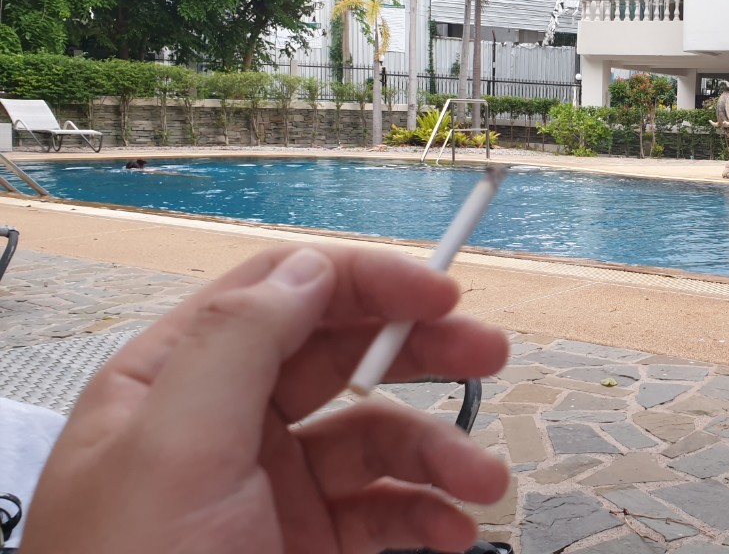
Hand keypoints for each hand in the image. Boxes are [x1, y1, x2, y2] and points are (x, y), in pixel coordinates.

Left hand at [20, 245, 509, 553]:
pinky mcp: (307, 542)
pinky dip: (427, 514)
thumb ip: (237, 344)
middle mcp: (226, 424)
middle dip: (422, 350)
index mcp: (176, 380)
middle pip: (344, 355)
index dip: (366, 283)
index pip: (283, 294)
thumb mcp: (173, 450)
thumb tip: (307, 269)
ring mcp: (271, 487)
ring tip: (484, 481)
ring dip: (440, 452)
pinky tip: (449, 530)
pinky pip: (384, 510)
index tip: (439, 292)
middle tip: (489, 352)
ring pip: (376, 438)